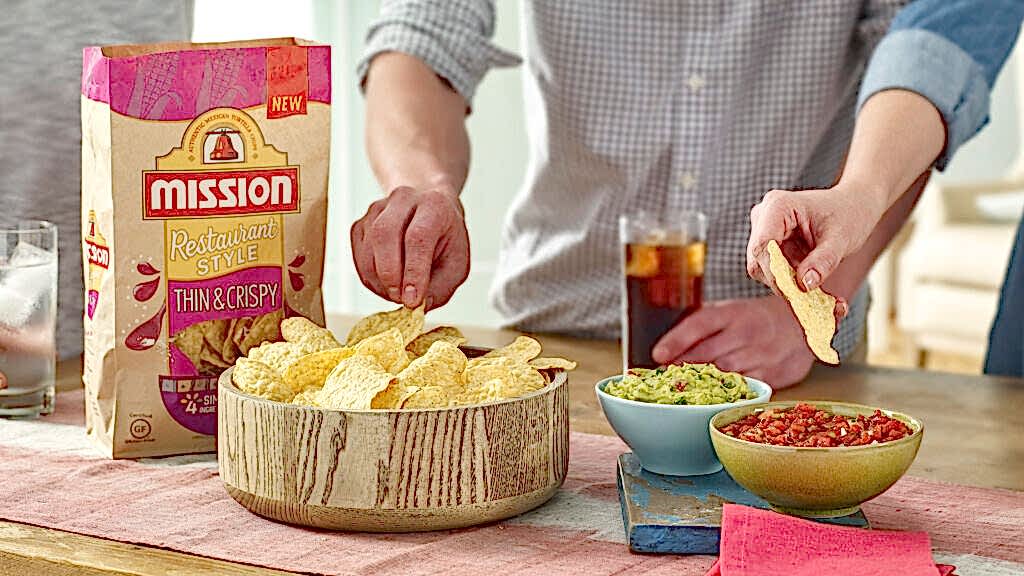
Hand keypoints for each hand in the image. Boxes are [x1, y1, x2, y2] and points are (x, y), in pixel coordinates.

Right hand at [350, 186, 469, 309]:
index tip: (412, 300)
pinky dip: (369, 277)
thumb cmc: (445, 241)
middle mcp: (403, 200)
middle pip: (385, 234)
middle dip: (390, 275)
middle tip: (400, 299)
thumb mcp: (456, 265)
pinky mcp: (361, 224)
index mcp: (434, 206)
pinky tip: (385, 283)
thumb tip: (417, 306)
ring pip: (368, 247)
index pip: (418, 237)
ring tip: (396, 293)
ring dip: (378, 280)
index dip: (413, 272)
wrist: (430, 213)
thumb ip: (440, 288)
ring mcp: (378, 209)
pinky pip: (357, 255)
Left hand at [651, 297, 816, 388]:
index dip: (676, 340)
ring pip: (722, 374)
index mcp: (733, 312)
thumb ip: (702, 326)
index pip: (699, 324)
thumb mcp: (730, 311)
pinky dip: (727, 392)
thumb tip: (667, 349)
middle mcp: (747, 332)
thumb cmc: (758, 318)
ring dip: (702, 382)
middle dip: (682, 367)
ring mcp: (762, 355)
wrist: (804, 322)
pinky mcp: (773, 375)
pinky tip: (717, 393)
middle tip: (664, 376)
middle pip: (706, 354)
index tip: (657, 355)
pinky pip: (743, 388)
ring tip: (686, 386)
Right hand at [747, 185, 885, 293]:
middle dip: (784, 283)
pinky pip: (775, 272)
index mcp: (778, 206)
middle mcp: (765, 217)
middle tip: (811, 301)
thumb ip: (823, 261)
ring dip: (791, 286)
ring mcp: (766, 231)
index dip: (774, 272)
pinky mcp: (772, 246)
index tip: (794, 293)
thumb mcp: (841, 239)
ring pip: (765, 270)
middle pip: (760, 261)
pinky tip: (820, 293)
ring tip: (822, 296)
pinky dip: (795, 285)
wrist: (855, 206)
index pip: (763, 245)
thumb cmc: (849, 214)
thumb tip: (804, 285)